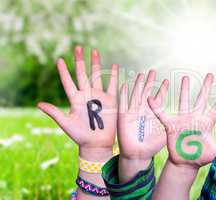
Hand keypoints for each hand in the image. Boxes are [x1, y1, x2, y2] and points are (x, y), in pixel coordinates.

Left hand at [38, 46, 117, 160]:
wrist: (96, 143)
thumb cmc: (80, 135)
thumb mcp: (66, 123)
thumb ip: (54, 112)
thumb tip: (39, 103)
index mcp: (75, 99)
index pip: (68, 82)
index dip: (64, 71)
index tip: (60, 59)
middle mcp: (87, 95)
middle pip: (83, 74)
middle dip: (80, 61)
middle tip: (78, 47)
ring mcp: (99, 97)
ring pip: (97, 76)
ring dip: (96, 64)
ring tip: (94, 51)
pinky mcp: (111, 101)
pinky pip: (113, 86)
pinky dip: (114, 76)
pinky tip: (114, 66)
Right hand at [117, 71, 166, 182]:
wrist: (137, 155)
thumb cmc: (151, 147)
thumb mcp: (165, 135)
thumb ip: (173, 128)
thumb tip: (188, 126)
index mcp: (153, 114)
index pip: (158, 98)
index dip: (162, 90)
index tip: (167, 80)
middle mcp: (143, 111)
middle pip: (146, 93)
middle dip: (149, 82)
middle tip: (153, 71)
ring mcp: (133, 113)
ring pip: (135, 95)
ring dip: (137, 85)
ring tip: (140, 75)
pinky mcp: (123, 118)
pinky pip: (123, 104)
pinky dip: (123, 94)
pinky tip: (125, 85)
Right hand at [148, 74, 215, 167]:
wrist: (185, 162)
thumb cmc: (200, 157)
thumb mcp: (211, 154)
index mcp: (207, 124)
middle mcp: (196, 118)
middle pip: (202, 99)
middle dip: (206, 87)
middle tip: (210, 75)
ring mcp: (183, 120)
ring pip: (184, 101)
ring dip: (184, 90)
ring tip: (185, 77)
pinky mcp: (171, 125)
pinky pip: (162, 115)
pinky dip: (156, 108)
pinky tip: (151, 98)